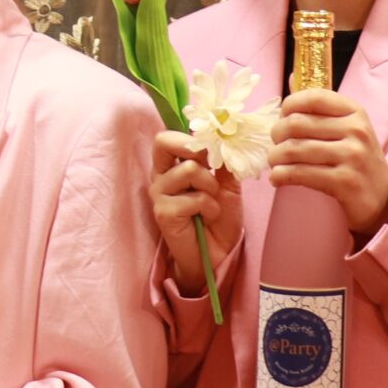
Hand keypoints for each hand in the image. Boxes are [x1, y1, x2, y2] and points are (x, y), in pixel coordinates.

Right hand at [151, 130, 242, 296]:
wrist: (219, 252)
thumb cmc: (220, 217)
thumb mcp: (228, 183)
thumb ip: (222, 160)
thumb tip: (223, 137)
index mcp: (173, 165)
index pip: (170, 135)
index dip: (194, 136)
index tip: (215, 148)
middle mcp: (161, 175)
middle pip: (163, 141)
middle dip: (194, 149)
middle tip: (210, 166)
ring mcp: (159, 193)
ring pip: (188, 169)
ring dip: (210, 186)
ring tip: (213, 202)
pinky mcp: (163, 212)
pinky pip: (193, 197)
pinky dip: (209, 206)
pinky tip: (207, 217)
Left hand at [268, 89, 387, 234]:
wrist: (383, 196)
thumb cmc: (357, 158)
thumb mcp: (347, 127)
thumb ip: (320, 104)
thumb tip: (292, 76)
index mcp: (355, 112)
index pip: (313, 97)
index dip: (289, 105)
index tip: (282, 118)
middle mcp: (356, 130)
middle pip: (297, 124)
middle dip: (276, 134)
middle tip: (275, 144)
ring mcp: (352, 156)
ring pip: (294, 149)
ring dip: (275, 157)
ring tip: (274, 162)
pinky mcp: (344, 182)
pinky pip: (300, 174)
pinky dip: (281, 175)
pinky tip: (277, 178)